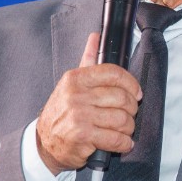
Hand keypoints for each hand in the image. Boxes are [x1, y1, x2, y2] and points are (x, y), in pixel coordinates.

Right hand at [36, 33, 142, 173]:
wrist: (45, 142)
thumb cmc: (63, 112)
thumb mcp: (72, 84)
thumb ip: (87, 60)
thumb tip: (95, 37)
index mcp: (75, 78)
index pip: (113, 73)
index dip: (131, 83)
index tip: (136, 92)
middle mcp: (76, 95)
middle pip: (122, 98)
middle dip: (131, 109)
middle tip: (129, 115)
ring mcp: (79, 116)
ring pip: (122, 119)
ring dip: (128, 128)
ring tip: (124, 130)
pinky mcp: (82, 136)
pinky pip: (116, 139)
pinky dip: (124, 143)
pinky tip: (122, 143)